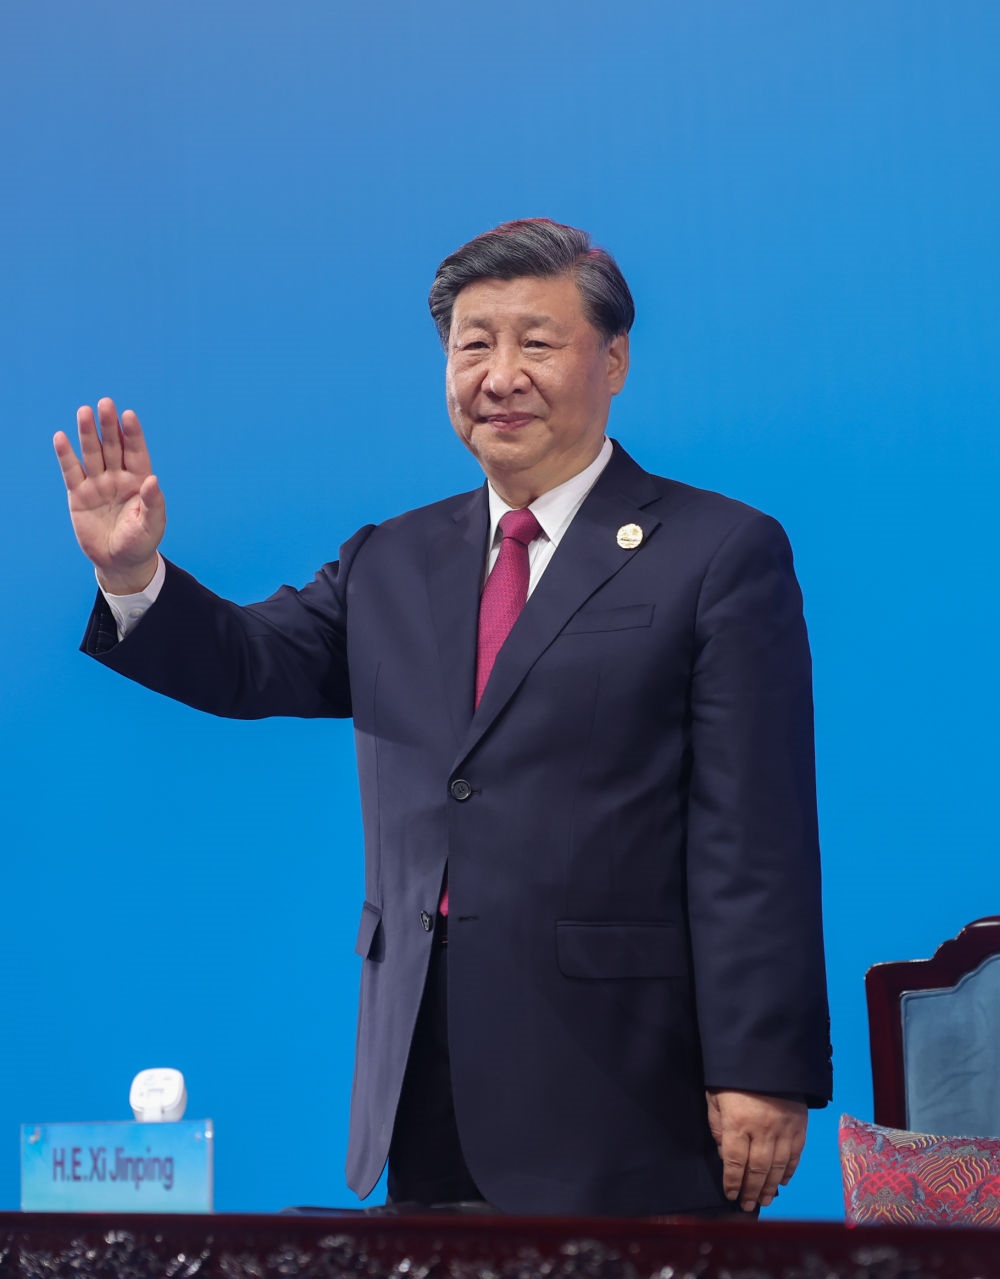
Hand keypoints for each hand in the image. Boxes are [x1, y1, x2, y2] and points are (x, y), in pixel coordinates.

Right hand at [53, 398, 164, 593]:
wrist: (119, 562)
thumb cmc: (141, 542)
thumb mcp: (152, 525)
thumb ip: (153, 502)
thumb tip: (152, 479)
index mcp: (139, 480)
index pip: (136, 452)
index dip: (132, 433)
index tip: (128, 415)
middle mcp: (117, 477)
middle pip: (112, 446)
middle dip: (108, 426)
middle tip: (105, 403)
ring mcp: (97, 484)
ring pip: (92, 454)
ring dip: (88, 434)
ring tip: (84, 412)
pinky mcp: (79, 495)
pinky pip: (71, 472)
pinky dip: (66, 456)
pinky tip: (61, 438)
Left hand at [705, 1088, 806, 1211]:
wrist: (765, 1053)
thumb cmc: (732, 1076)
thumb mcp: (715, 1097)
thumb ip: (718, 1127)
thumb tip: (725, 1156)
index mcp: (738, 1122)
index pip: (735, 1162)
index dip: (733, 1181)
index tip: (730, 1194)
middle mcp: (762, 1129)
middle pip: (758, 1169)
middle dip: (752, 1190)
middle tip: (748, 1206)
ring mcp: (784, 1128)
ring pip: (778, 1166)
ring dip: (771, 1186)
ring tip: (764, 1200)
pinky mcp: (799, 1124)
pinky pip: (795, 1154)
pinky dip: (790, 1170)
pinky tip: (783, 1181)